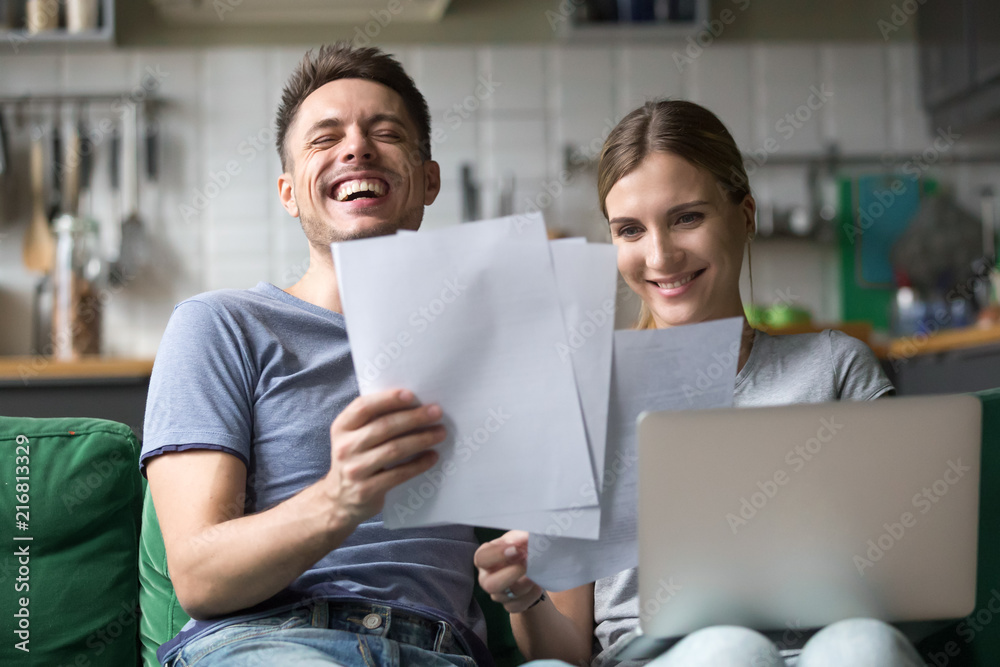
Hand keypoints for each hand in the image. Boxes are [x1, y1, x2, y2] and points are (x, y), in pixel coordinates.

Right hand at [324, 389, 444, 526]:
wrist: (340, 501)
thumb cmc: (356, 460)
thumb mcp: (354, 438)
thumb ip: (373, 421)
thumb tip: (413, 404)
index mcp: (341, 428)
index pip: (364, 407)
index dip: (388, 399)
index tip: (412, 395)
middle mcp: (345, 447)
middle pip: (384, 427)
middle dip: (414, 417)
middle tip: (437, 412)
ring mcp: (355, 470)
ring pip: (394, 450)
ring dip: (421, 439)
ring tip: (440, 433)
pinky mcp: (367, 490)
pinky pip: (399, 474)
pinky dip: (419, 464)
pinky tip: (432, 456)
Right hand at [474, 530, 545, 613]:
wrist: (533, 569)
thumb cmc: (520, 549)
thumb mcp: (518, 538)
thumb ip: (518, 537)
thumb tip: (523, 539)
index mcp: (485, 558)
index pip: (482, 558)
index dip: (498, 555)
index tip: (516, 550)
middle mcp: (486, 577)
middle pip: (489, 584)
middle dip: (511, 575)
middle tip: (527, 564)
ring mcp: (497, 594)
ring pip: (507, 596)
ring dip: (525, 583)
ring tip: (538, 571)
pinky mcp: (509, 605)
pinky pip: (518, 606)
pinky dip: (531, 595)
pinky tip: (538, 584)